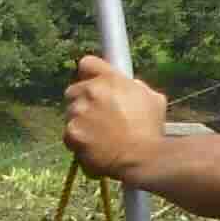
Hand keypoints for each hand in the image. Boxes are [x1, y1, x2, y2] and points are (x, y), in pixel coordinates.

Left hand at [62, 58, 169, 184]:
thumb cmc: (150, 129)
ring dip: (79, 121)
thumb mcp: (152, 98)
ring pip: (70, 113)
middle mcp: (90, 92)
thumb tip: (128, 85)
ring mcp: (78, 112)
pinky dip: (77, 141)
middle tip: (96, 115)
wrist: (141, 157)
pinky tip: (92, 146)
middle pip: (73, 90)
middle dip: (82, 100)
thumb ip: (134, 87)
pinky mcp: (71, 133)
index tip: (91, 80)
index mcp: (110, 79)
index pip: (87, 63)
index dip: (89, 73)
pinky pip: (68, 135)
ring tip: (98, 135)